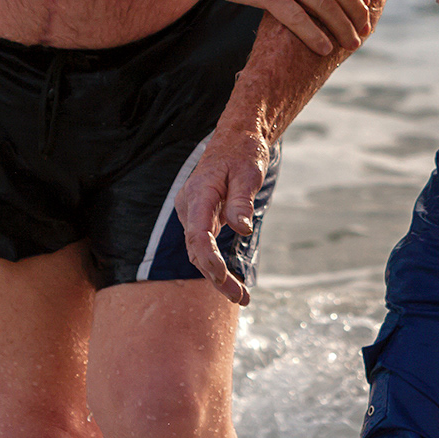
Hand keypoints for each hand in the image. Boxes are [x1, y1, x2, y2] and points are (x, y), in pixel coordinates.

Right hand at [177, 130, 269, 305]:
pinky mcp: (199, 217)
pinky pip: (203, 245)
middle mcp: (189, 205)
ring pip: (198, 252)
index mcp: (199, 193)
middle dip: (216, 277)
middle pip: (197, 249)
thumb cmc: (243, 153)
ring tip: (241, 297)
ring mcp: (192, 212)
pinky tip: (230, 280)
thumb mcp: (249, 173)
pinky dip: (215, 264)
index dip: (209, 258)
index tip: (223, 277)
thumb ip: (242, 201)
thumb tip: (242, 229)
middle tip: (241, 298)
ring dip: (216, 276)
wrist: (236, 139)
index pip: (198, 233)